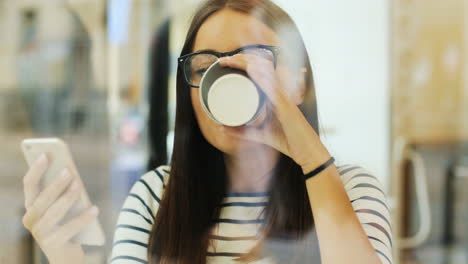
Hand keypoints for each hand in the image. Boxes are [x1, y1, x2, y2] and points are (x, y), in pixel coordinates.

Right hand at [22, 153, 98, 263]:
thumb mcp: (63, 206)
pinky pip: (70, 229)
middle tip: (69, 170)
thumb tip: (71, 172)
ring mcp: (41, 234)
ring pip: (54, 212)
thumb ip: (63, 192)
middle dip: (55, 183)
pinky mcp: (54, 245)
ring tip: (80, 185)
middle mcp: (31, 220)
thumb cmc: (66, 224)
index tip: (46, 154)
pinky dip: (83, 218)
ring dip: (68, 197)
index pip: (29, 185)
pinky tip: (95, 209)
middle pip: (42, 198)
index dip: (36, 169)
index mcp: (31, 207)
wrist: (66, 256)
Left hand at [218, 54, 330, 170]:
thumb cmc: (288, 141)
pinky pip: (273, 89)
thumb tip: (221, 127)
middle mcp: (280, 92)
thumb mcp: (260, 135)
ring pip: (266, 72)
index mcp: (275, 95)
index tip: (226, 62)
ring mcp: (284, 98)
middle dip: (242, 58)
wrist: (306, 152)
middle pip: (261, 66)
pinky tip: (251, 70)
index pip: (260, 70)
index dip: (244, 62)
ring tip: (231, 60)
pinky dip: (261, 78)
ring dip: (247, 63)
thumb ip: (241, 132)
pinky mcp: (286, 107)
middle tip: (223, 60)